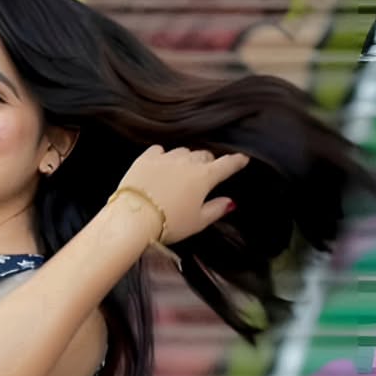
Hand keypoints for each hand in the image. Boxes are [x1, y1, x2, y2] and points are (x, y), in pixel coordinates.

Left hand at [114, 146, 249, 245]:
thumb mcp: (197, 222)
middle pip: (204, 156)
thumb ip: (216, 210)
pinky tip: (161, 167)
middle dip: (207, 163)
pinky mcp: (146, 158)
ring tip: (180, 175)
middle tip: (204, 176)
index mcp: (204, 177)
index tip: (242, 159)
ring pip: (183, 152)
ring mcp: (166, 157)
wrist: (134, 218)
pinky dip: (163, 157)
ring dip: (185, 160)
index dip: (236, 162)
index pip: (226, 165)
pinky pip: (160, 151)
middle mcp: (187, 161)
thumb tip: (230, 203)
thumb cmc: (169, 224)